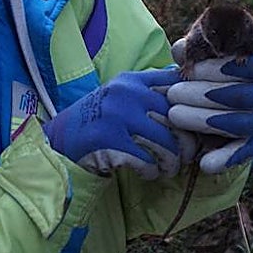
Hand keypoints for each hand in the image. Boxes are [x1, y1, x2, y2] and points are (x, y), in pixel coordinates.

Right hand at [43, 68, 182, 179]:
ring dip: (171, 161)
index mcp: (132, 79)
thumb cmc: (97, 120)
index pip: (175, 84)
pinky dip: (151, 171)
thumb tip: (191, 101)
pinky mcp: (110, 140)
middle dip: (187, 142)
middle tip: (187, 156)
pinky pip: (147, 160)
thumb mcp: (121, 96)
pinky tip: (148, 173)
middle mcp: (127, 92)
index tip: (194, 123)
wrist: (59, 139)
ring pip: (166, 142)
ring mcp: (118, 115)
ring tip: (168, 168)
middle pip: (177, 116)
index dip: (191, 104)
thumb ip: (149, 93)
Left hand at [165, 54, 252, 172]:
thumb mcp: (204, 60)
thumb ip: (193, 52)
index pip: (244, 65)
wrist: (221, 103)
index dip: (217, 68)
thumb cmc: (211, 74)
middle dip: (200, 94)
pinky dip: (224, 159)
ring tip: (175, 115)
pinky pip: (242, 152)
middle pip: (237, 95)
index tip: (191, 70)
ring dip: (203, 119)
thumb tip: (180, 50)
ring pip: (236, 122)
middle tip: (171, 93)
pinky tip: (205, 165)